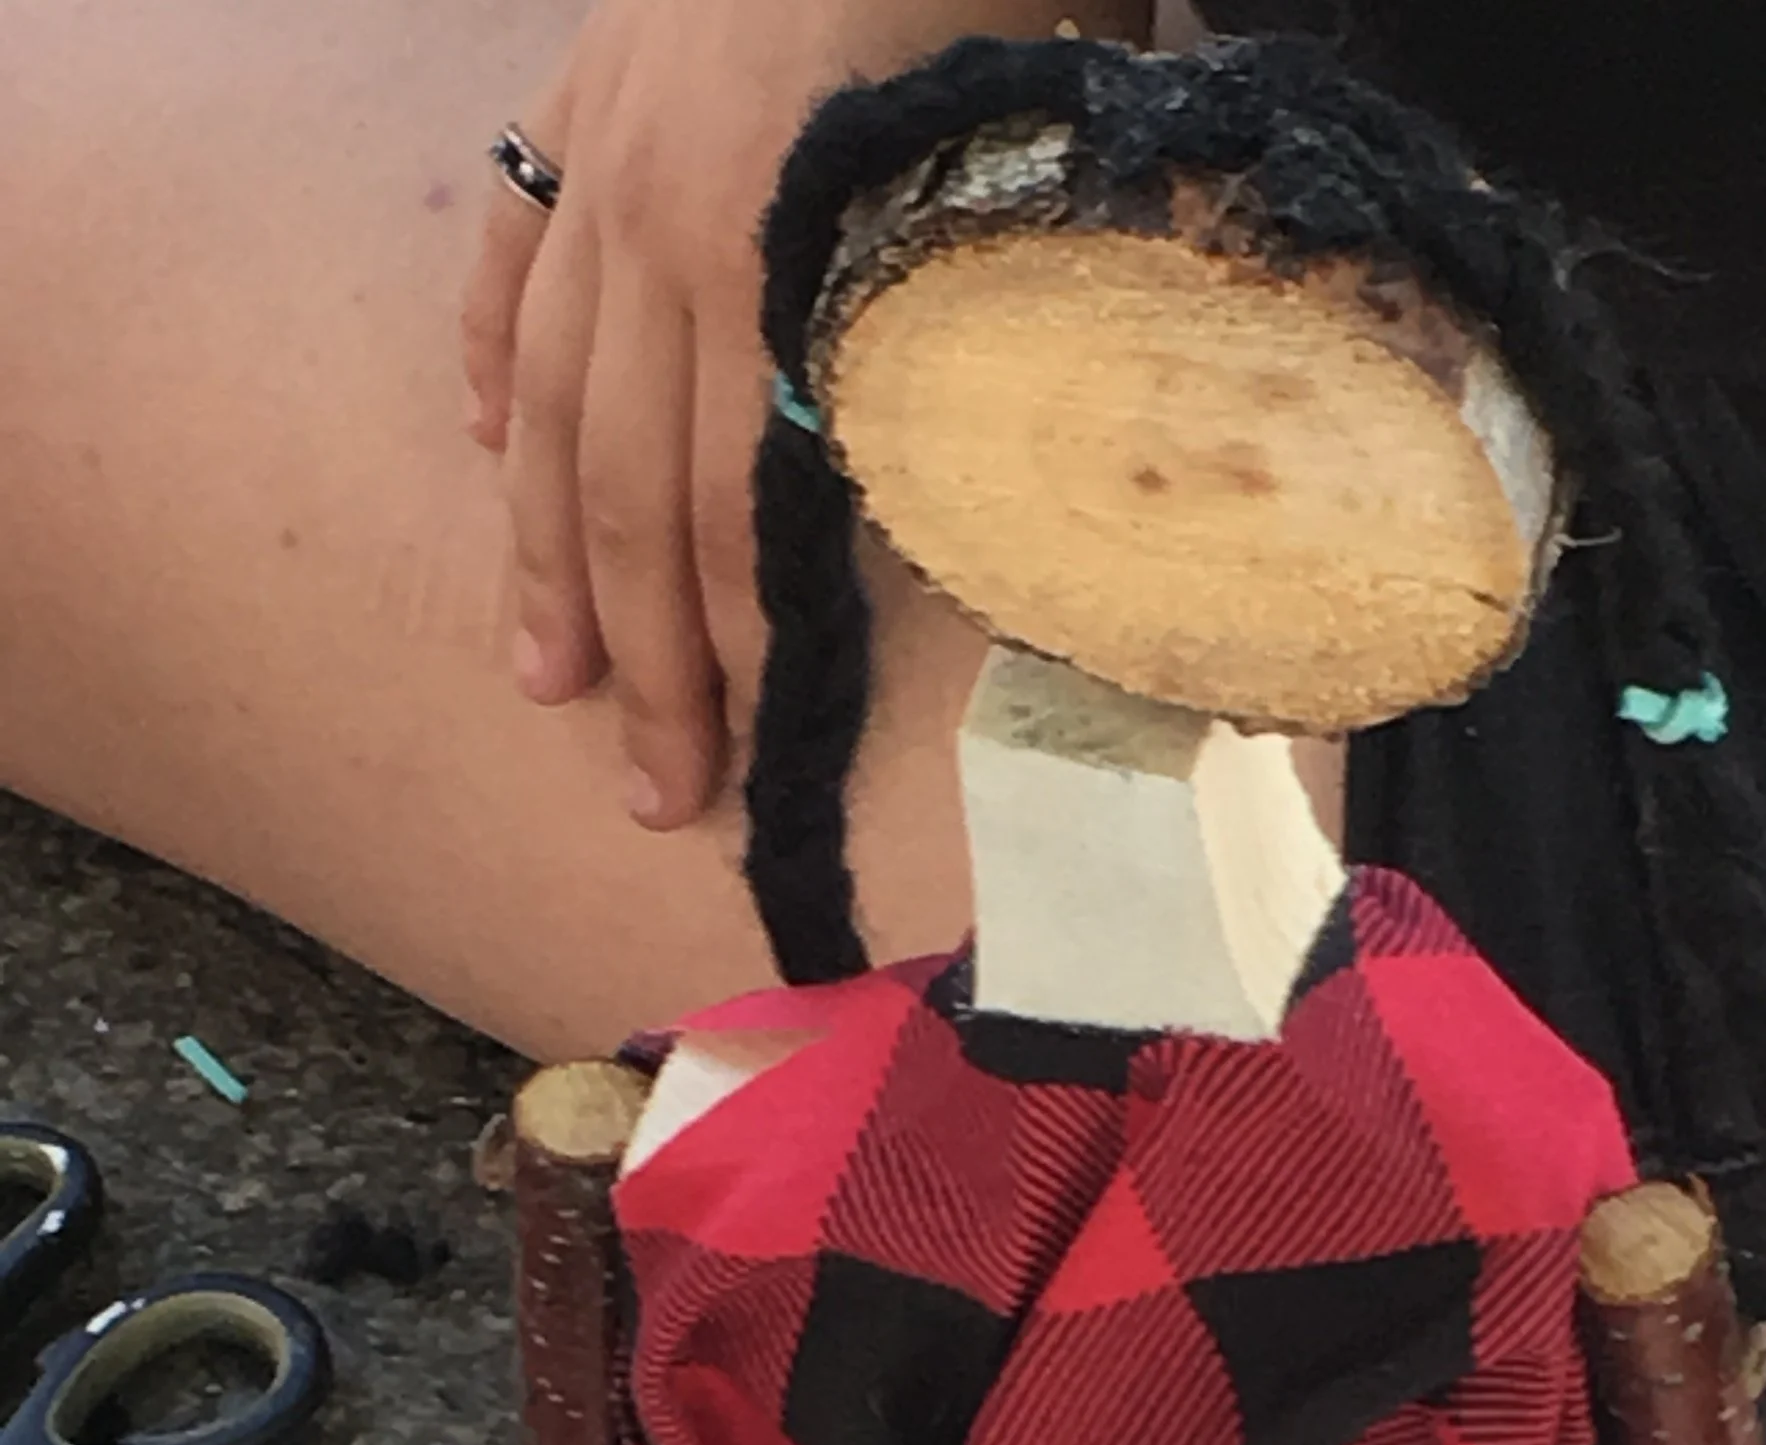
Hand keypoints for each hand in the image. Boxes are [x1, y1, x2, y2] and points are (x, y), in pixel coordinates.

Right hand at [462, 0, 1147, 831]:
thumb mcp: (1035, 172)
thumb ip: (1005, 343)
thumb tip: (1016, 509)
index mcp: (780, 253)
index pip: (742, 509)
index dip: (738, 650)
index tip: (747, 758)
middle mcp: (666, 222)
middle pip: (634, 487)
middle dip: (644, 655)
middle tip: (658, 785)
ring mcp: (606, 155)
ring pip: (549, 401)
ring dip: (545, 554)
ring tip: (544, 678)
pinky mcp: (582, 93)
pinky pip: (509, 253)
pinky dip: (491, 362)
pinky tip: (484, 458)